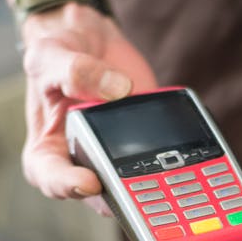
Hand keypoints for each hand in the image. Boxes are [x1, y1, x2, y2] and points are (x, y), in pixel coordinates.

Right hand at [18, 1, 156, 200]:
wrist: (91, 43)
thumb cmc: (60, 52)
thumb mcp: (52, 55)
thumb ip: (76, 71)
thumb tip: (118, 89)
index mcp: (47, 153)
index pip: (53, 179)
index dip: (69, 186)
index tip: (90, 182)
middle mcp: (80, 164)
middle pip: (100, 194)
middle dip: (122, 197)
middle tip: (142, 192)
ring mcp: (114, 159)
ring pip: (135, 187)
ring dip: (156, 189)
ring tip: (172, 180)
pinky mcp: (143, 148)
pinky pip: (159, 164)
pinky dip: (175, 165)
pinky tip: (194, 161)